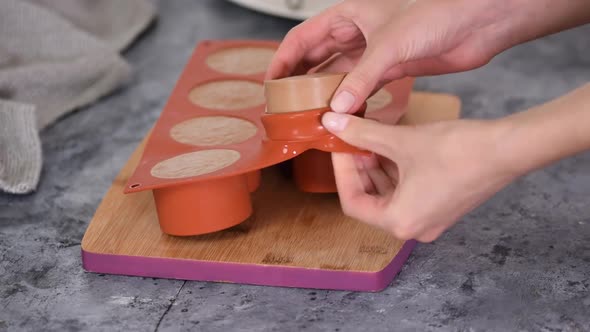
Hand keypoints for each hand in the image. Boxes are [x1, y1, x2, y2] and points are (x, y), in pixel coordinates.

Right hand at [267, 0, 513, 113]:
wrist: (476, 23)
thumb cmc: (435, 14)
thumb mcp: (389, 45)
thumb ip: (361, 78)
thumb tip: (336, 108)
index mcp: (347, 17)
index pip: (302, 39)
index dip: (283, 60)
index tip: (271, 85)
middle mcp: (355, 34)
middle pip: (315, 59)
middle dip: (299, 81)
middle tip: (286, 106)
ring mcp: (372, 53)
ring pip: (336, 76)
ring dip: (324, 95)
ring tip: (309, 116)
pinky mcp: (389, 70)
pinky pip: (360, 88)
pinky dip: (349, 102)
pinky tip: (341, 116)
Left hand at [321, 82, 589, 241]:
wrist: (508, 149)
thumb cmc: (457, 150)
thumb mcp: (401, 141)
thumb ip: (362, 133)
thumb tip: (330, 122)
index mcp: (400, 222)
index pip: (352, 203)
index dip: (341, 171)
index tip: (338, 144)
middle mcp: (413, 228)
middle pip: (370, 200)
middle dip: (359, 167)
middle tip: (352, 139)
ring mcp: (429, 220)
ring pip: (388, 195)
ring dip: (376, 167)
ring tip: (370, 137)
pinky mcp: (441, 207)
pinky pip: (407, 192)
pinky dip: (396, 171)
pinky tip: (392, 145)